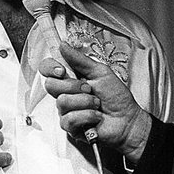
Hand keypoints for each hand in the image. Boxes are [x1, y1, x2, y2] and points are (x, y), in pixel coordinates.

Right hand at [41, 42, 151, 163]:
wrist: (126, 119)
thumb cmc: (116, 96)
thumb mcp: (100, 72)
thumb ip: (80, 60)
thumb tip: (63, 45)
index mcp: (70, 78)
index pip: (47, 69)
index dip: (50, 68)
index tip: (62, 70)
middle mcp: (65, 94)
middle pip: (50, 85)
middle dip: (73, 86)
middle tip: (90, 89)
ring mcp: (66, 111)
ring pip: (62, 102)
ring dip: (85, 101)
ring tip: (97, 104)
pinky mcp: (70, 127)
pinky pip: (69, 119)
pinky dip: (87, 115)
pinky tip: (96, 117)